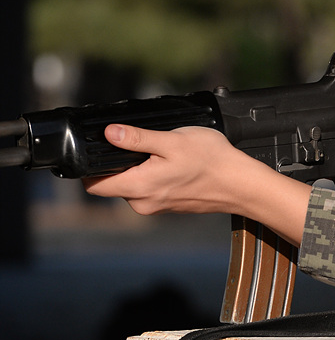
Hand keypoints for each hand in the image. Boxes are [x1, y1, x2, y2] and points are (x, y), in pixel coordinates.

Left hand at [83, 124, 310, 243]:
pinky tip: (176, 165)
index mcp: (138, 187)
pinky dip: (156, 176)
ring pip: (133, 186)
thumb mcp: (172, 141)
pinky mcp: (170, 205)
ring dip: (140, 169)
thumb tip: (109, 133)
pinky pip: (151, 190)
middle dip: (120, 164)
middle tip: (142, 144)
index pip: (94, 185)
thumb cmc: (212, 161)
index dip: (89, 167)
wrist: (241, 184)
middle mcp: (143, 203)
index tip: (99, 149)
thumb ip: (138, 138)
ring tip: (165, 153)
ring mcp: (157, 206)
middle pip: (113, 184)